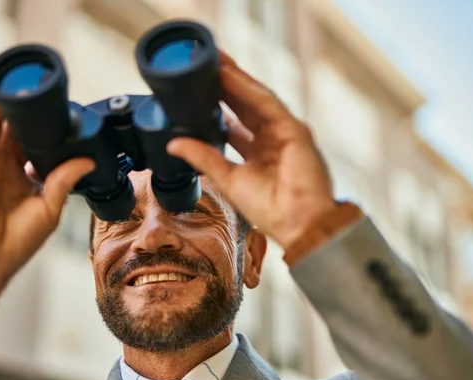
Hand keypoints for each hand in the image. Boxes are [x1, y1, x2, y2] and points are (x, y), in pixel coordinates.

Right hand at [0, 104, 94, 309]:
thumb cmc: (14, 245)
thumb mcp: (49, 209)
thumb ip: (64, 181)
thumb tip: (88, 162)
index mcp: (25, 184)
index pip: (37, 153)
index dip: (47, 137)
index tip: (62, 120)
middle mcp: (7, 174)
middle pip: (20, 140)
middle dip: (30, 121)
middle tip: (44, 97)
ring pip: (2, 134)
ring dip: (11, 114)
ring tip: (23, 90)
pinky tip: (0, 102)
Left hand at [167, 51, 334, 248]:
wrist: (298, 225)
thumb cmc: (270, 210)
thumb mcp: (227, 178)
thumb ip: (202, 158)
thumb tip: (173, 145)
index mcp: (259, 152)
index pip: (235, 121)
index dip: (217, 104)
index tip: (197, 90)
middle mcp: (273, 138)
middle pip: (245, 104)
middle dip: (225, 83)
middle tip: (203, 63)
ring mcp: (285, 132)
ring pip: (256, 98)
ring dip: (235, 78)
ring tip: (214, 60)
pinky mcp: (294, 130)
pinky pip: (267, 104)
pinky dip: (247, 89)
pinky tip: (230, 76)